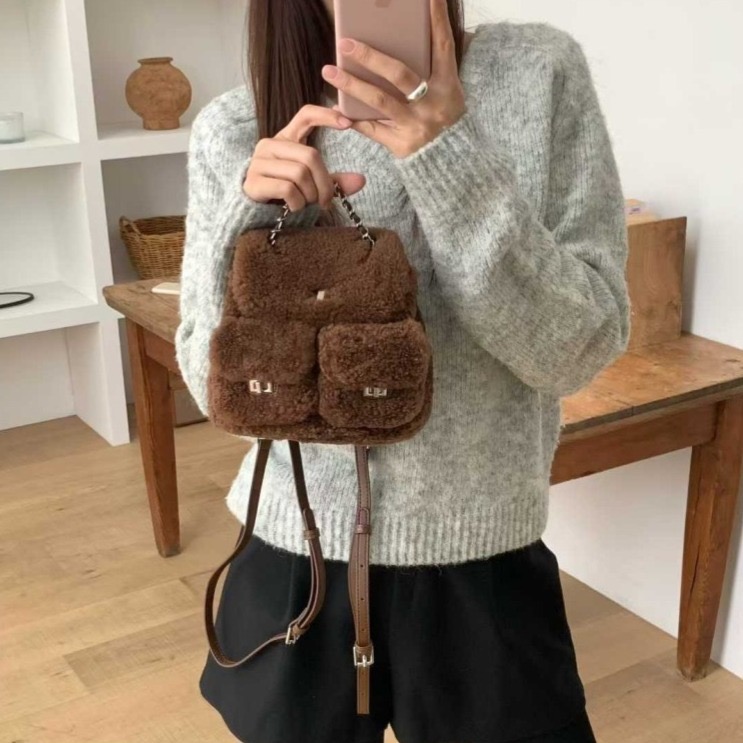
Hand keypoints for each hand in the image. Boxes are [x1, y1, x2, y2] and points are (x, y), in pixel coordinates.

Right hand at [244, 104, 365, 210]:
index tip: (347, 123)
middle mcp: (269, 145)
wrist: (254, 212)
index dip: (326, 116)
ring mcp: (259, 162)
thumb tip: (361, 180)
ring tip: (306, 203)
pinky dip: (297, 203)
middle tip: (324, 201)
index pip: (305, 115)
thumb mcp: (311, 183)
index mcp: (285, 139)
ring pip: (299, 174)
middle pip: (310, 156)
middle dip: (324, 183)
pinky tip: (294, 208)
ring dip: (310, 195)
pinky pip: (287, 189)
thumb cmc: (286, 194)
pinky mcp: (253, 182)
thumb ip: (333, 181)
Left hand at [321, 0, 465, 157]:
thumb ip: (429, 71)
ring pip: (379, 101)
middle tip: (345, 42)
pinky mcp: (401, 145)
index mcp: (447, 86)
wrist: (451, 164)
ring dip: (351, 84)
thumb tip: (405, 41)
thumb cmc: (444, 122)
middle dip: (370, 57)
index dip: (437, 19)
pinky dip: (353, 118)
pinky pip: (372, 129)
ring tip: (329, 70)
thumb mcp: (447, 94)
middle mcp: (432, 104)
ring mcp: (415, 126)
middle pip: (399, 74)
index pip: (443, 46)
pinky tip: (336, 107)